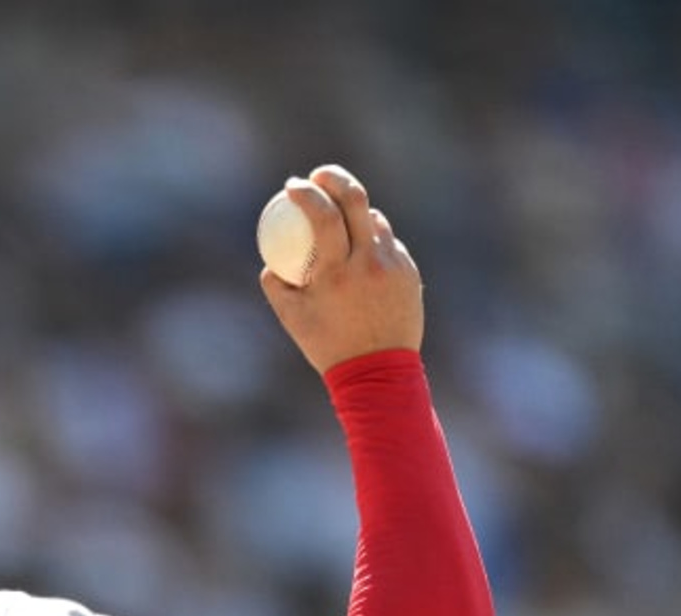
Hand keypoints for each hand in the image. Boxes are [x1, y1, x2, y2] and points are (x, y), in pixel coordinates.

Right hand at [260, 163, 422, 373]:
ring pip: (376, 220)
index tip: (293, 186)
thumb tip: (271, 258)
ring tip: (340, 221)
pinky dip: (373, 242)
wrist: (378, 372)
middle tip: (320, 177)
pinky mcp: (409, 273)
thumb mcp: (291, 318)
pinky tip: (361, 252)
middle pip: (356, 199)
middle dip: (334, 178)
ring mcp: (394, 266)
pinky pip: (389, 245)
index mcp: (336, 272)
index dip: (306, 192)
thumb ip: (275, 284)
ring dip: (356, 212)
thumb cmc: (327, 346)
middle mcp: (369, 263)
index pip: (322, 214)